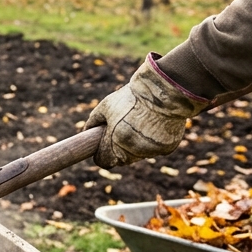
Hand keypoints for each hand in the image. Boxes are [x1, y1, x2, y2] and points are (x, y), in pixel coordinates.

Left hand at [84, 54, 208, 167]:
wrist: (164, 90)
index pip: (103, 161)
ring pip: (138, 155)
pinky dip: (153, 141)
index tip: (101, 148)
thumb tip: (85, 133)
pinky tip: (155, 125)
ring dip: (136, 146)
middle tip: (121, 131)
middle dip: (117, 150)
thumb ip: (93, 122)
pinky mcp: (167, 149)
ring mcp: (151, 151)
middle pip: (121, 160)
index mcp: (115, 142)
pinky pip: (155, 149)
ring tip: (139, 124)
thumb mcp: (106, 106)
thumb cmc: (132, 97)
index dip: (100, 154)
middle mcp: (133, 151)